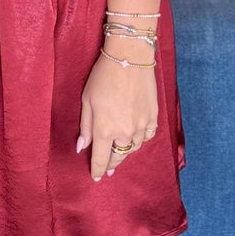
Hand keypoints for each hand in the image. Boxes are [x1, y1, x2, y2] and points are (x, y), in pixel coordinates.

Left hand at [77, 52, 158, 181]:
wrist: (130, 58)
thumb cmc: (103, 77)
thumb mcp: (87, 100)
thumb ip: (86, 126)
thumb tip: (81, 148)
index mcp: (104, 130)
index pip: (100, 158)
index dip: (96, 170)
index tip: (95, 177)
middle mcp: (124, 132)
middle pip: (118, 156)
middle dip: (112, 163)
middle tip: (108, 168)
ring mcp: (142, 126)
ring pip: (133, 148)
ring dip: (125, 151)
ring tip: (120, 151)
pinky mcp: (154, 118)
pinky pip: (147, 137)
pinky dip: (140, 140)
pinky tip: (136, 139)